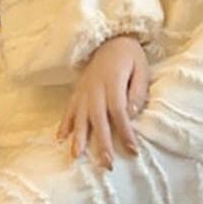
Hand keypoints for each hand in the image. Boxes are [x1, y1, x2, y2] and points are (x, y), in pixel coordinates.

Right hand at [55, 33, 150, 168]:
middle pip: (98, 119)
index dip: (125, 132)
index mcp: (113, 82)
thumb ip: (138, 92)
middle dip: (102, 143)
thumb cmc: (131, 57)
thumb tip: (132, 114)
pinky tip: (60, 139)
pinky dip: (64, 124)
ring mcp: (84, 90)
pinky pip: (69, 109)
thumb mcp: (142, 69)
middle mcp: (95, 88)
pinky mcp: (77, 91)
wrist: (111, 39)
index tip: (133, 150)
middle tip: (106, 164)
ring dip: (78, 138)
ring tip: (76, 157)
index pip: (119, 111)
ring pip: (80, 116)